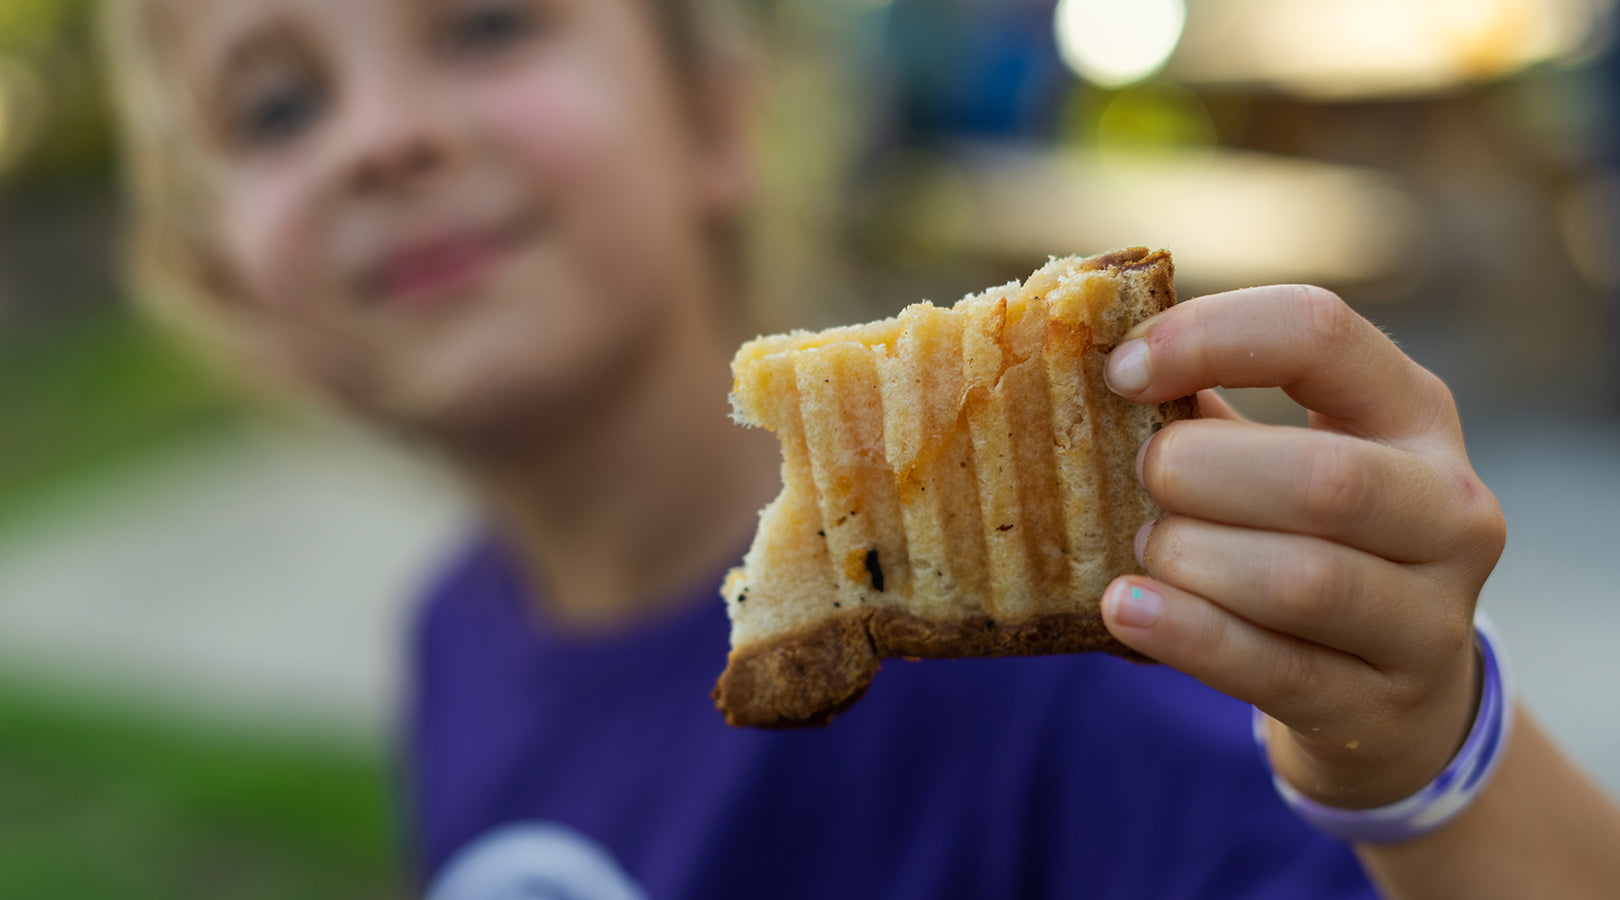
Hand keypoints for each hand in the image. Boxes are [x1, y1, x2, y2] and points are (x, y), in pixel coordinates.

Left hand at [1100, 285, 1507, 808]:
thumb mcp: (1280, 457)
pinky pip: (1278, 669)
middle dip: (1202, 472)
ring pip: (1306, 581)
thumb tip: (1084, 360)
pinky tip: (1126, 608)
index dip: (1209, 338)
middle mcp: (1449, 508)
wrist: (1395, 696)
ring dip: (1195, 559)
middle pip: (1325, 476)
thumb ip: (1201, 408)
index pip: (1320, 334)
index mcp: (1413, 411)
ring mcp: (1430, 617)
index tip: (1121, 372)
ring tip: (1144, 548)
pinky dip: (1189, 636)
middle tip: (1142, 475)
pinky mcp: (1384, 707)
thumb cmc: (1304, 540)